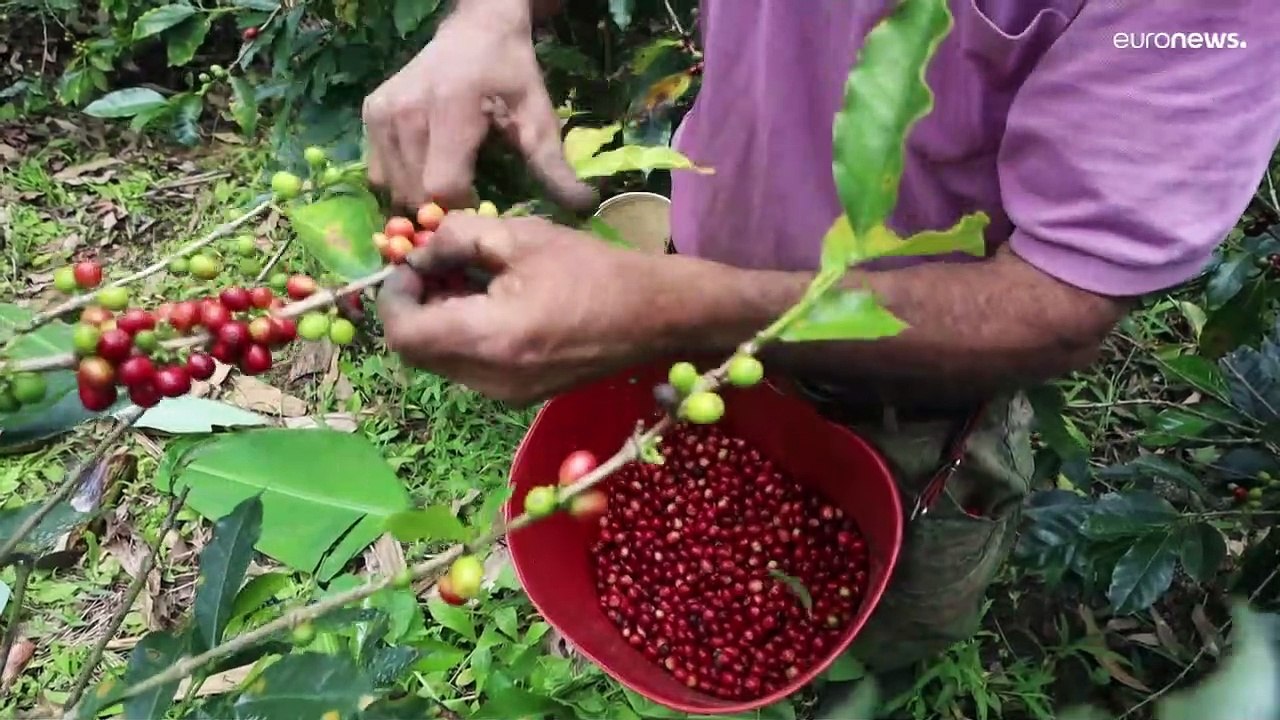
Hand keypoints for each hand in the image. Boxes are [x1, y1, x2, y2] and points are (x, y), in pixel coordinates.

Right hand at [361, 0, 593, 210]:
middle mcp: (407, 111)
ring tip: (449, 180)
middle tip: (467, 197)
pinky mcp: (370, 114)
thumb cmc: (510, 75)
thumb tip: (585, 207)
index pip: (443, 187)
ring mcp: (382, 112)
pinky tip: (427, 166)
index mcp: (450, 111)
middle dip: (441, 209)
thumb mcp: (538, 118)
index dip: (464, 207)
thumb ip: (554, 166)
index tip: (484, 203)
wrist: (476, 29)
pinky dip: (401, 180)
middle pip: (415, 194)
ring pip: (393, 188)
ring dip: (420, 198)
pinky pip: (379, 171)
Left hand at [376, 214, 665, 404]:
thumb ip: (458, 239)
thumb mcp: (520, 236)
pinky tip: (490, 302)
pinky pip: (468, 367)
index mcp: (488, 339)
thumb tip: (421, 252)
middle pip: (416, 351)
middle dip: (414, 306)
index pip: (403, 332)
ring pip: (440, 361)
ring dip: (437, 320)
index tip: (413, 262)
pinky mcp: (518, 395)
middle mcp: (488, 380)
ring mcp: (503, 395)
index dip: (395, 295)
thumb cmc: (593, 271)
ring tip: (464, 279)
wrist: (655, 317)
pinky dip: (462, 335)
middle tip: (435, 266)